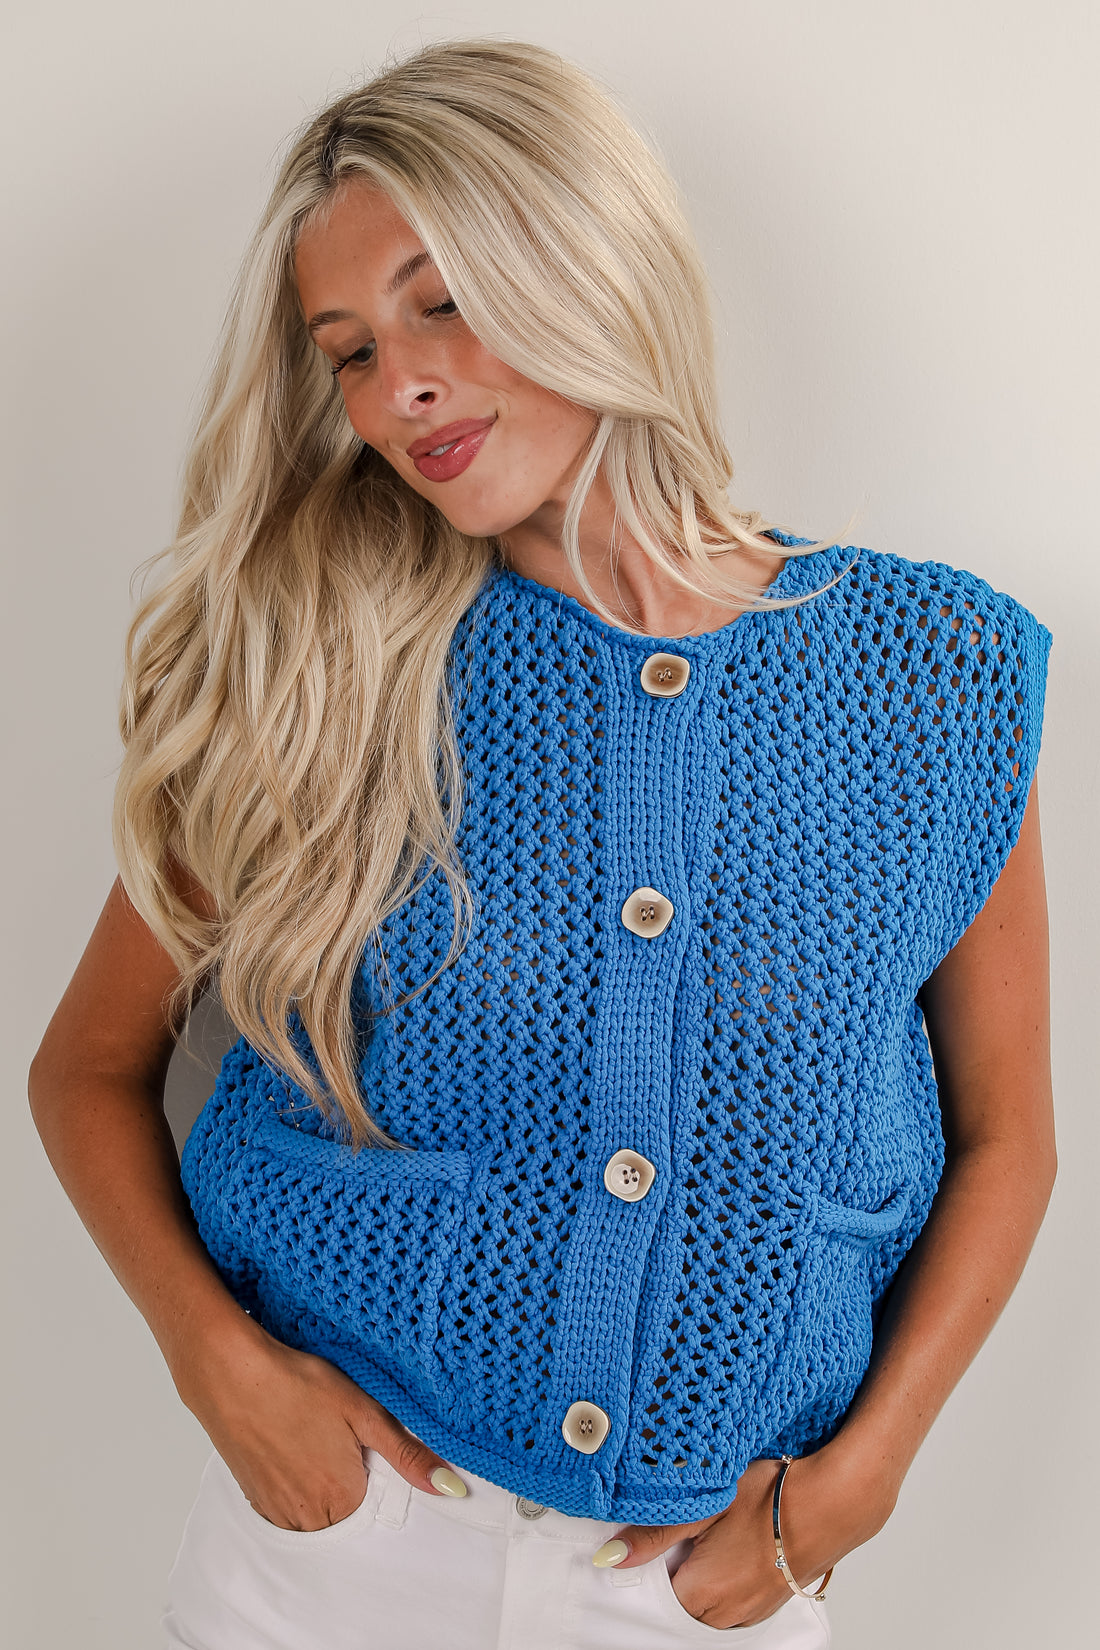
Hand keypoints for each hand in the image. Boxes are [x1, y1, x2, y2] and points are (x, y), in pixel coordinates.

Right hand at [171, 1314, 467, 1529]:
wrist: (230, 1373)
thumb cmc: (297, 1384)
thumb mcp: (363, 1411)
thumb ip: (407, 1454)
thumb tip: (451, 1488)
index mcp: (342, 1498)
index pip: (376, 1501)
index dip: (370, 1465)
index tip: (357, 1439)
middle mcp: (308, 1517)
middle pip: (345, 1510)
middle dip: (346, 1478)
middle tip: (332, 1433)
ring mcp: (276, 1511)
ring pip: (314, 1512)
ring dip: (318, 1484)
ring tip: (308, 1436)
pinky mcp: (253, 1499)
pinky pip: (286, 1507)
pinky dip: (293, 1484)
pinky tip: (289, 1445)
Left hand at [591, 1443, 893, 1628]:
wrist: (836, 1500)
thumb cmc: (776, 1496)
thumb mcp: (706, 1505)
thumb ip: (655, 1535)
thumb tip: (612, 1555)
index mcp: (703, 1594)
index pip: (656, 1592)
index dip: (653, 1560)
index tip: (657, 1534)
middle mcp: (727, 1614)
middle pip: (680, 1601)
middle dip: (677, 1569)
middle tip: (690, 1527)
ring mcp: (753, 1611)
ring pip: (708, 1604)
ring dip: (704, 1574)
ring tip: (716, 1532)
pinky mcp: (771, 1602)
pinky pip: (735, 1601)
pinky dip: (729, 1578)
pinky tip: (738, 1543)